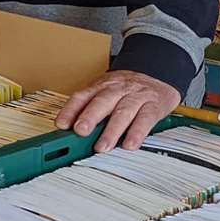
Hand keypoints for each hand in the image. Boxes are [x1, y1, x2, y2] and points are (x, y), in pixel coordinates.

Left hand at [55, 69, 181, 151]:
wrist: (158, 74)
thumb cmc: (127, 89)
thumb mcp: (107, 92)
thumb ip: (91, 108)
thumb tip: (72, 130)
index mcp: (102, 85)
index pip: (83, 95)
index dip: (71, 110)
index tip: (61, 124)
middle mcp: (118, 89)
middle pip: (102, 101)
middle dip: (90, 116)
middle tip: (81, 131)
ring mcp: (137, 96)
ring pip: (123, 111)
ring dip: (111, 130)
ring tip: (102, 147)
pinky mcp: (154, 105)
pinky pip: (145, 118)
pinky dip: (137, 132)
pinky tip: (130, 145)